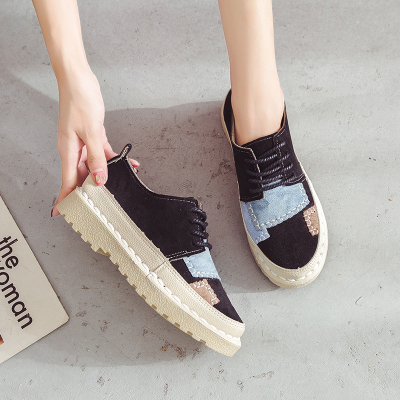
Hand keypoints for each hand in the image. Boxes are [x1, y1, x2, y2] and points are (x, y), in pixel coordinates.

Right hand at [52, 69, 138, 216]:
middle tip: (106, 201)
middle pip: (82, 176)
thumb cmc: (79, 100)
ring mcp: (83, 143)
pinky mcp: (93, 136)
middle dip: (93, 188)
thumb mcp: (91, 132)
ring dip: (109, 173)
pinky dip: (114, 159)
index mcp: (68, 151)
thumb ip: (97, 158)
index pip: (66, 181)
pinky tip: (128, 163)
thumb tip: (100, 179)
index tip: (62, 213)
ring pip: (95, 166)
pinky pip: (104, 153)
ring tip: (124, 180)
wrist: (79, 79)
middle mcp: (74, 149)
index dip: (64, 198)